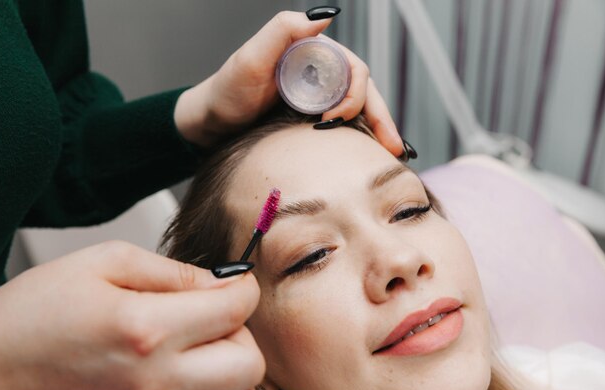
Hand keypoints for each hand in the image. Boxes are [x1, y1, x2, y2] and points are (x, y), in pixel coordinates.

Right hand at [0, 241, 262, 389]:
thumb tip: (222, 280)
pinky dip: (218, 387)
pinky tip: (192, 361)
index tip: (234, 278)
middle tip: (217, 308)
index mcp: (146, 328)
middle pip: (250, 364)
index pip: (235, 310)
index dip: (244, 286)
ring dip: (235, 361)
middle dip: (245, 329)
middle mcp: (157, 377)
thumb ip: (174, 270)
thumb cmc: (38, 311)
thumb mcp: (106, 262)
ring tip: (204, 337)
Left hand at [174, 10, 402, 155]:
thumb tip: (324, 15)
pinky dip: (361, 140)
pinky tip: (371, 158)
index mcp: (314, 54)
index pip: (353, 70)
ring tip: (392, 157)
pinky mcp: (313, 120)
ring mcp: (319, 99)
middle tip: (392, 148)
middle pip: (365, 93)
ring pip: (360, 111)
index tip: (330, 122)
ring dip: (378, 131)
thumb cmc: (226, 91)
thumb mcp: (250, 58)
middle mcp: (322, 74)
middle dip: (382, 119)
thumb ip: (283, 30)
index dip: (354, 96)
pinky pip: (345, 127)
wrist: (212, 123)